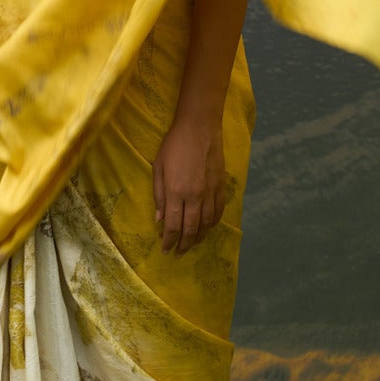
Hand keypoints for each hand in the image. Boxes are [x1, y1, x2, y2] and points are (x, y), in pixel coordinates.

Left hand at [153, 110, 225, 254]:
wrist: (199, 127)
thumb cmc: (174, 144)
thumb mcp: (158, 167)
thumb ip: (158, 194)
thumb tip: (159, 219)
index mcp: (175, 192)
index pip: (172, 226)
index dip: (168, 241)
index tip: (165, 250)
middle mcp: (194, 197)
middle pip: (190, 229)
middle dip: (184, 245)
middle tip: (178, 253)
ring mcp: (210, 192)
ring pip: (207, 224)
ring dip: (199, 237)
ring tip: (192, 244)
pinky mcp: (221, 186)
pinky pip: (219, 211)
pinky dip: (213, 223)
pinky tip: (208, 227)